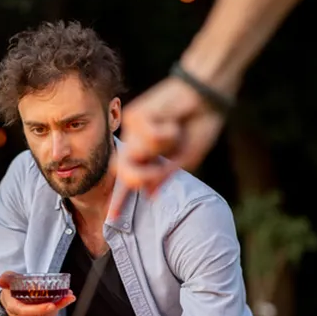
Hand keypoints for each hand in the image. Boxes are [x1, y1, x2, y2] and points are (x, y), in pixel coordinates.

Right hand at [0, 272, 75, 315]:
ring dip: (58, 308)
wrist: (11, 300)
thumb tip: (1, 281)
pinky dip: (56, 312)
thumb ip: (6, 278)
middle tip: (68, 296)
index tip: (52, 305)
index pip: (25, 311)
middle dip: (56, 306)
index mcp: (13, 307)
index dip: (39, 309)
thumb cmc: (12, 289)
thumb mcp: (9, 280)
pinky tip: (61, 303)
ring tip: (66, 297)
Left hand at [110, 75, 224, 218]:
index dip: (121, 200)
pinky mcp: (134, 116)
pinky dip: (165, 132)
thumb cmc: (199, 127)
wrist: (206, 97)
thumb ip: (164, 175)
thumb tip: (147, 194)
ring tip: (175, 131)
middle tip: (160, 170)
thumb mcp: (185, 158)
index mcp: (149, 158)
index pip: (131, 182)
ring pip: (136, 155)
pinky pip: (147, 136)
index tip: (110, 218)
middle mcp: (137, 145)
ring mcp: (133, 131)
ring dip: (160, 149)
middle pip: (123, 171)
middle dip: (140, 176)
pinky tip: (171, 118)